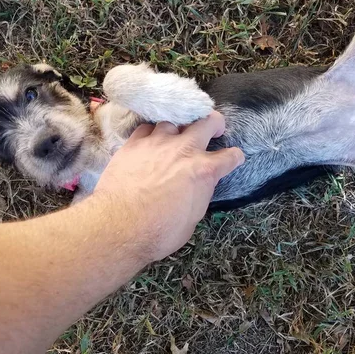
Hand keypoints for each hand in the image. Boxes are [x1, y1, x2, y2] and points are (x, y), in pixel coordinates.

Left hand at [89, 111, 243, 262]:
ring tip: (175, 137)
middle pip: (206, 122)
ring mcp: (157, 143)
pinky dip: (151, 133)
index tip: (233, 159)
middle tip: (213, 129)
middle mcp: (184, 150)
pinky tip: (149, 142)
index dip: (234, 158)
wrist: (120, 226)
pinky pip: (146, 128)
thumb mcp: (193, 217)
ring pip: (173, 122)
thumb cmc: (160, 231)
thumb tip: (196, 187)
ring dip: (178, 129)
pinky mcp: (133, 144)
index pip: (230, 157)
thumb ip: (198, 194)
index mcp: (204, 171)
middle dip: (214, 124)